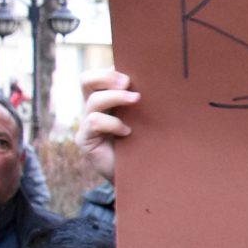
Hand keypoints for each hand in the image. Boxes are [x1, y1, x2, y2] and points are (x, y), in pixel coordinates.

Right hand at [76, 67, 140, 183]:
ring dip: (116, 97)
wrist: (140, 176)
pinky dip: (112, 123)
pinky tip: (127, 131)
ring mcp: (87, 124)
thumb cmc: (147, 144)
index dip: (110, 70)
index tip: (132, 74)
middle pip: (85, 80)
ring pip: (93, 100)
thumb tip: (162, 79)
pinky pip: (93, 122)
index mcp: (107, 98)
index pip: (98, 75)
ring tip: (136, 100)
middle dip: (106, 76)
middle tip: (128, 82)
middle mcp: (94, 108)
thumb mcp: (146, 118)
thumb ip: (145, 102)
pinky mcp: (85, 140)